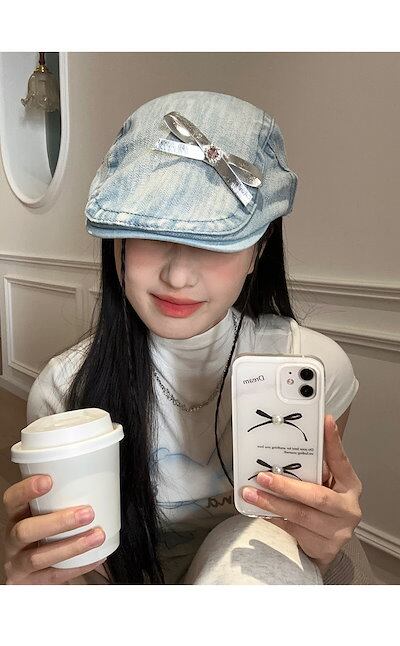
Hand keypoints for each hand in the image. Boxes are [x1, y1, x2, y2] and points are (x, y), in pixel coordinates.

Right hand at [3, 474, 105, 583]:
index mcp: (15, 517)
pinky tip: (96, 557)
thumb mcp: (42, 515)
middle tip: (87, 513)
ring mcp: (17, 564)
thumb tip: (98, 480)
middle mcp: (12, 540)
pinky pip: (53, 577)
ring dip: (71, 546)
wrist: (29, 573)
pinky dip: (77, 567)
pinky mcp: (29, 584)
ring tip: (96, 536)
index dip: (26, 490)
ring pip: (38, 557)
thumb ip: (58, 500)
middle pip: (25, 531)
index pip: (12, 500)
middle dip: (58, 522)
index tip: (48, 480)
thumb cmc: (42, 534)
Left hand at [241, 415, 362, 573]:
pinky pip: (292, 530)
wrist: (325, 546)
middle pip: (317, 496)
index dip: (334, 442)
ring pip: (300, 515)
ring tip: (251, 494)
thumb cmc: (322, 507)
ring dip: (272, 503)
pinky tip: (259, 510)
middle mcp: (348, 508)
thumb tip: (290, 442)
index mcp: (350, 485)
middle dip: (286, 486)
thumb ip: (314, 468)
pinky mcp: (324, 548)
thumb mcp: (324, 484)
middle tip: (262, 476)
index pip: (342, 460)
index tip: (325, 420)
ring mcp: (338, 531)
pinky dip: (274, 518)